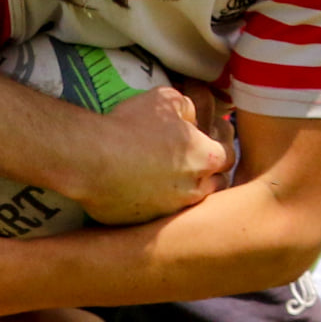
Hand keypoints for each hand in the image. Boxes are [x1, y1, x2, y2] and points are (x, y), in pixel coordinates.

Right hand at [73, 86, 232, 224]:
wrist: (93, 158)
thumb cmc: (132, 125)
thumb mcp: (166, 98)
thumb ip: (187, 107)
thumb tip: (190, 117)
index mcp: (206, 158)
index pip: (227, 155)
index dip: (217, 146)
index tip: (207, 141)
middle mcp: (194, 189)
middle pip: (214, 184)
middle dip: (207, 173)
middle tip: (190, 162)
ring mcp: (171, 209)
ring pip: (188, 203)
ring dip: (183, 190)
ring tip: (168, 178)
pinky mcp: (146, 223)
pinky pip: (158, 214)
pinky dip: (155, 203)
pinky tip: (142, 189)